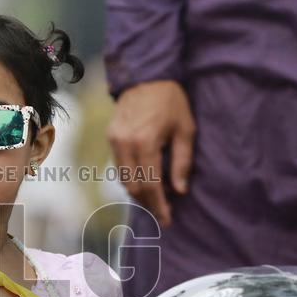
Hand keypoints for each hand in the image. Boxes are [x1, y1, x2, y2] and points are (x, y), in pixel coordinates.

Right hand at [108, 80, 195, 226]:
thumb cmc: (171, 102)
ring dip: (139, 193)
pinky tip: (145, 181)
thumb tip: (180, 191)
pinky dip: (131, 179)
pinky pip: (119, 167)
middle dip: (149, 204)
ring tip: (156, 199)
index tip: (168, 220)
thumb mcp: (185, 130)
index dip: (160, 206)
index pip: (152, 185)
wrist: (145, 77)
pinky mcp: (110, 138)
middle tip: (163, 212)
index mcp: (146, 143)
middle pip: (134, 187)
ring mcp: (114, 141)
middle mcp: (125, 145)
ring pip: (124, 180)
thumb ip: (182, 161)